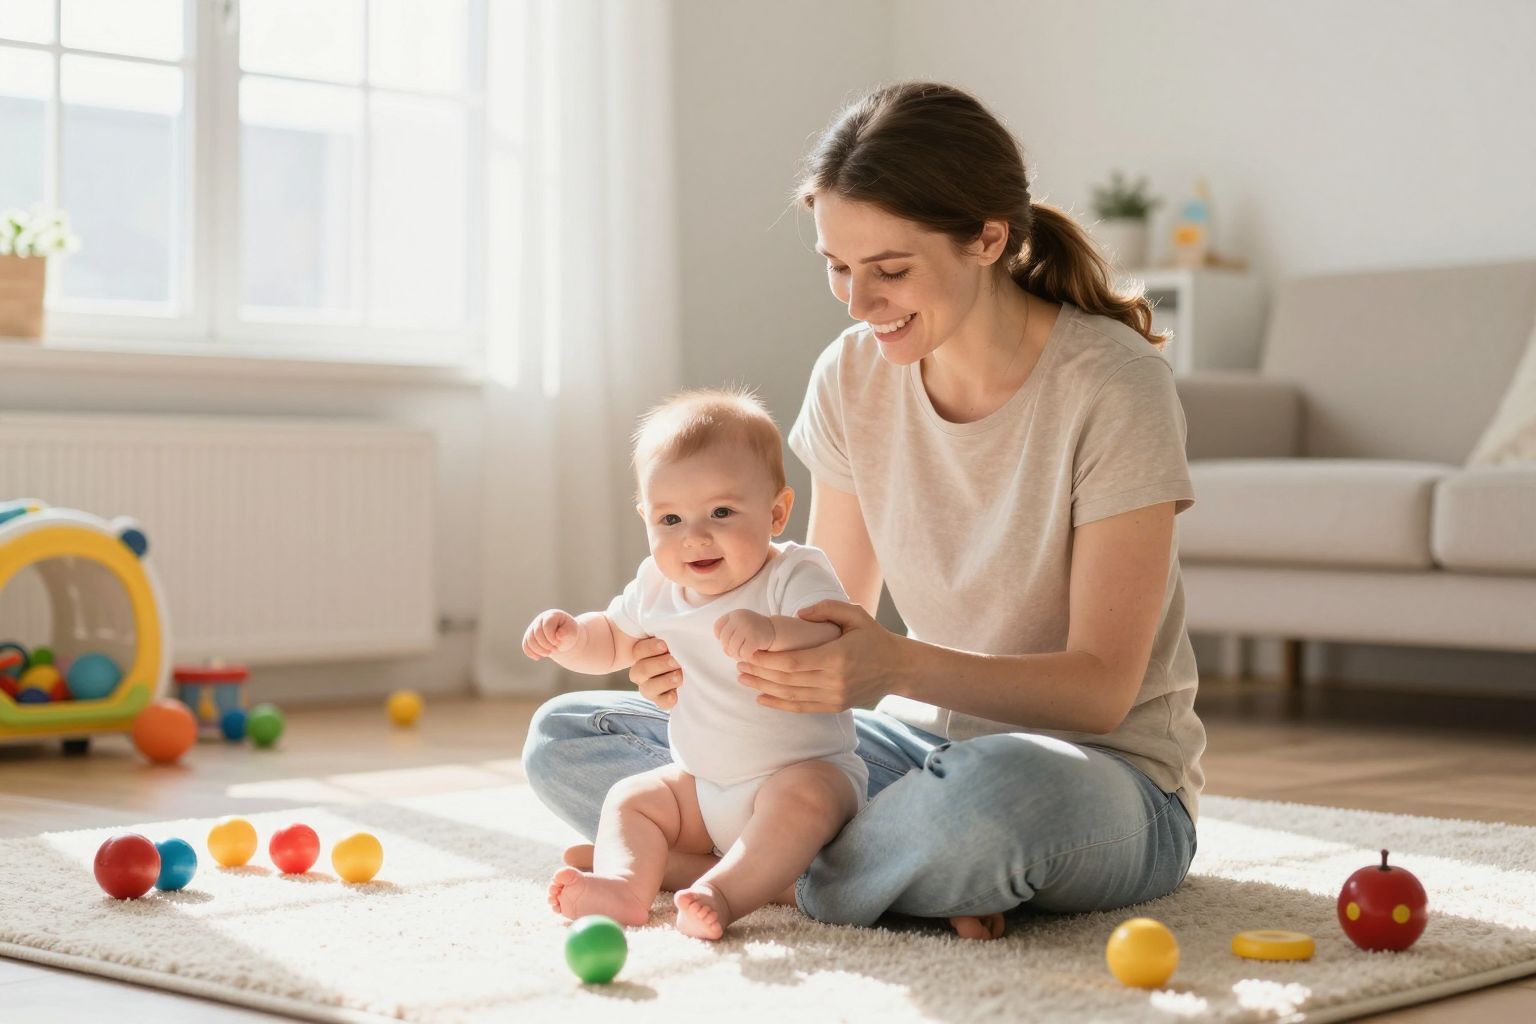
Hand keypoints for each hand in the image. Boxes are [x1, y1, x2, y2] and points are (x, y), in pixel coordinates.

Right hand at [522, 609, 577, 659]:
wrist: (563, 638)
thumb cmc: (569, 634)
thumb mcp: (572, 633)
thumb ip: (568, 633)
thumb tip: (559, 634)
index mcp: (552, 615)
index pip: (547, 625)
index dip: (551, 637)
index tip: (558, 643)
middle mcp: (540, 619)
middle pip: (537, 633)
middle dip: (546, 645)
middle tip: (555, 649)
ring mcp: (533, 627)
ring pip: (529, 640)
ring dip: (539, 650)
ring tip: (548, 653)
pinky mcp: (529, 636)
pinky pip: (525, 645)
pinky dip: (531, 653)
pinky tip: (538, 657)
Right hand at [629, 637, 682, 709]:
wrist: (693, 664)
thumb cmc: (680, 647)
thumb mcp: (672, 639)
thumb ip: (668, 637)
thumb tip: (669, 632)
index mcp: (642, 653)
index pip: (638, 651)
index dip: (650, 648)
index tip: (664, 645)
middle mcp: (642, 672)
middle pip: (640, 671)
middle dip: (659, 665)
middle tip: (675, 660)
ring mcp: (650, 688)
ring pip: (647, 689)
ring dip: (664, 681)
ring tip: (679, 675)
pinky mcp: (663, 700)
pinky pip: (661, 704)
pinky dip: (667, 699)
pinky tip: (675, 694)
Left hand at [714, 609, 775, 660]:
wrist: (775, 631)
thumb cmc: (754, 632)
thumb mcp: (740, 627)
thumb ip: (730, 636)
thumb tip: (726, 651)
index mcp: (735, 614)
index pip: (717, 627)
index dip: (720, 637)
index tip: (729, 640)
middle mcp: (740, 618)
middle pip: (724, 639)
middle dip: (729, 648)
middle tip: (737, 650)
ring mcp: (747, 627)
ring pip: (732, 648)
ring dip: (737, 655)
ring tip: (742, 653)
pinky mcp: (755, 638)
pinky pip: (743, 653)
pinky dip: (745, 657)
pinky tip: (750, 654)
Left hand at [737, 600, 904, 713]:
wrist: (898, 668)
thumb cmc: (875, 638)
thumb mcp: (855, 614)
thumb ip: (826, 609)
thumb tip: (798, 614)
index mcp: (836, 656)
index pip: (792, 662)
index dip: (767, 660)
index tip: (749, 652)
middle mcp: (833, 681)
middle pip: (786, 680)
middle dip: (759, 672)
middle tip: (739, 663)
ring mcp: (834, 697)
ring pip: (790, 695)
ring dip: (764, 688)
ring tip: (743, 678)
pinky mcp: (835, 706)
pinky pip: (801, 708)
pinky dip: (779, 704)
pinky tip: (761, 698)